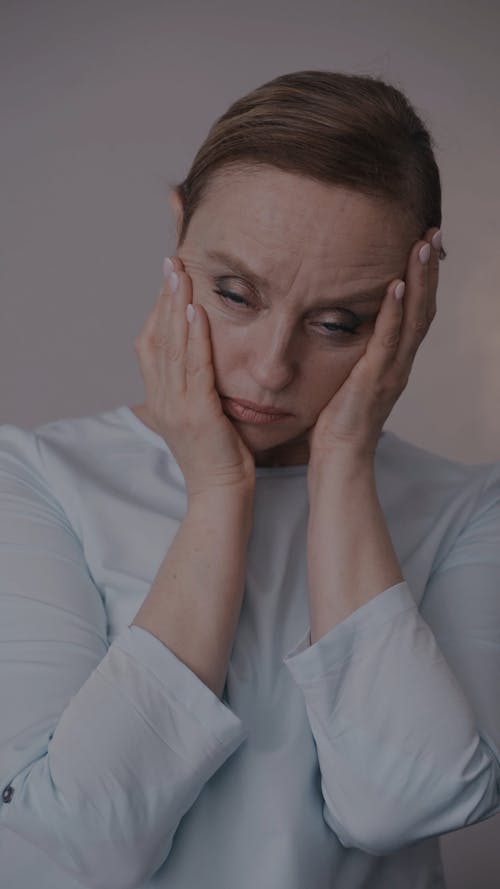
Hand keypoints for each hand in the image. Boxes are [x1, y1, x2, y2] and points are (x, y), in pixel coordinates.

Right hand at [133, 257, 255, 497]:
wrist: (219, 496)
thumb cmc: (218, 458)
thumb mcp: (200, 417)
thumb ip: (194, 389)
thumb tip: (199, 365)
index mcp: (160, 398)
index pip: (152, 343)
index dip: (158, 308)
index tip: (168, 277)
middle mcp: (161, 398)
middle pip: (158, 337)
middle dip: (164, 296)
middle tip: (171, 260)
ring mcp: (176, 406)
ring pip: (173, 347)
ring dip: (176, 306)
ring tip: (181, 273)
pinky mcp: (197, 414)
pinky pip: (195, 369)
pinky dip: (195, 337)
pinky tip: (197, 311)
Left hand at [307, 228, 441, 464]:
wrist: (338, 458)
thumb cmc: (336, 420)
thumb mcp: (346, 376)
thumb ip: (352, 352)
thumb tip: (337, 322)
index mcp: (393, 360)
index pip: (414, 311)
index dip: (422, 278)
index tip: (422, 243)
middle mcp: (399, 362)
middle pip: (423, 308)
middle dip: (428, 269)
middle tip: (432, 232)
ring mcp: (391, 371)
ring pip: (413, 319)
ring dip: (419, 280)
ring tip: (422, 246)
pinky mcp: (374, 380)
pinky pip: (387, 341)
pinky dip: (394, 312)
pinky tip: (396, 285)